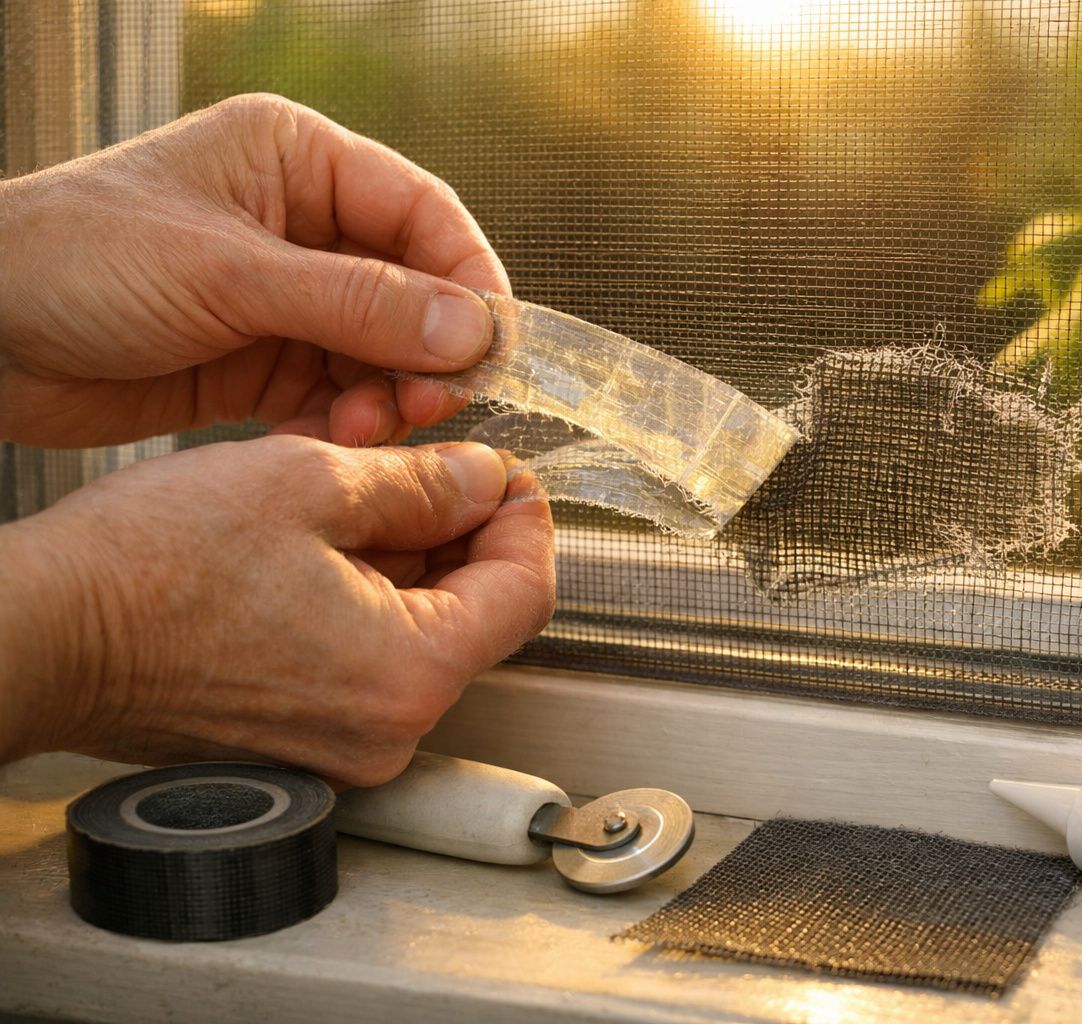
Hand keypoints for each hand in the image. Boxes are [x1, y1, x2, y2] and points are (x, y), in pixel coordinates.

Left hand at [0, 93, 504, 448]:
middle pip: (414, 292)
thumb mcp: (227, 274)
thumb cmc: (75, 262)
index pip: (422, 214)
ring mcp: (284, 297)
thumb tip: (472, 330)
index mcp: (296, 160)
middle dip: (427, 355)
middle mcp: (301, 225)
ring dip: (387, 400)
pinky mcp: (261, 360)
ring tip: (363, 434)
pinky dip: (345, 427)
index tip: (492, 350)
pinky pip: (336, 394)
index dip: (469, 281)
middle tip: (429, 409)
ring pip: (381, 353)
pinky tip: (329, 446)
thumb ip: (357, 303)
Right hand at [0, 437, 554, 785]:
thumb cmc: (145, 570)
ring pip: (418, 632)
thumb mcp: (306, 483)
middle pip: (474, 615)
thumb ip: (420, 483)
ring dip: (409, 558)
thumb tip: (483, 479)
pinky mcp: (296, 736)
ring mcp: (339, 743)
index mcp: (408, 675)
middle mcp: (385, 730)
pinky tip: (324, 540)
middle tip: (435, 464)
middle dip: (464, 531)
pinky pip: (365, 657)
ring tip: (363, 492)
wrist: (37, 634)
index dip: (526, 517)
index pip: (526, 592)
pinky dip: (364, 595)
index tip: (510, 471)